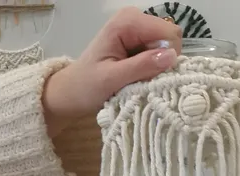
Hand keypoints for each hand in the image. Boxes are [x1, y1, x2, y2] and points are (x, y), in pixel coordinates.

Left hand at [43, 7, 182, 134]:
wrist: (69, 92)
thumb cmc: (85, 87)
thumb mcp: (111, 80)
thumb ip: (140, 67)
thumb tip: (170, 56)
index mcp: (127, 21)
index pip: (169, 34)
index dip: (166, 57)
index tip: (149, 76)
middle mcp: (135, 18)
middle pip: (170, 39)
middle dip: (161, 62)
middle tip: (140, 80)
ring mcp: (137, 29)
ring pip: (167, 47)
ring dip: (156, 67)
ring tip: (135, 79)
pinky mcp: (138, 41)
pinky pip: (159, 53)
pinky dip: (152, 67)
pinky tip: (135, 76)